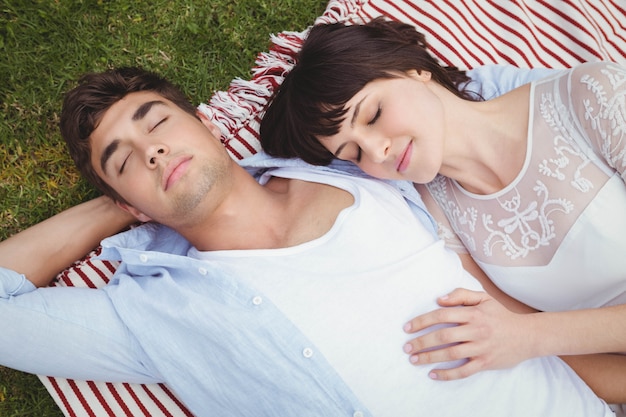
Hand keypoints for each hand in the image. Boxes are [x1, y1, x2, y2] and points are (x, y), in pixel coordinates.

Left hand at [403, 288, 534, 379]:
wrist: (528, 335)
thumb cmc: (501, 316)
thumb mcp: (484, 298)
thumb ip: (461, 295)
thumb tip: (439, 299)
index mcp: (473, 314)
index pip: (442, 316)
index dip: (422, 321)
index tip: (407, 327)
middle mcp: (476, 330)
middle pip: (443, 336)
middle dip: (421, 342)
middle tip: (406, 347)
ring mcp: (481, 348)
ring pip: (450, 354)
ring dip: (429, 358)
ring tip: (414, 360)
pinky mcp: (486, 363)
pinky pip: (464, 371)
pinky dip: (447, 374)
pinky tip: (433, 374)